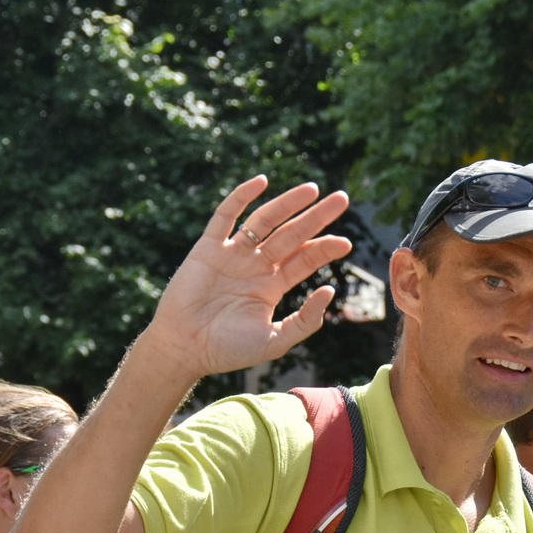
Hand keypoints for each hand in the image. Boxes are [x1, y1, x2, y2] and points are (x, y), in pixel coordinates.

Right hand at [140, 177, 352, 381]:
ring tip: (312, 189)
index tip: (346, 243)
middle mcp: (256, 265)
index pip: (304, 259)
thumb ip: (305, 321)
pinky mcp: (208, 248)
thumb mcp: (275, 341)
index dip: (325, 249)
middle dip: (316, 217)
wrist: (185, 349)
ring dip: (288, 203)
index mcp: (272, 285)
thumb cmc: (228, 350)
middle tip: (341, 199)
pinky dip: (241, 197)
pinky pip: (226, 216)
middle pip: (292, 234)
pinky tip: (261, 182)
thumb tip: (330, 291)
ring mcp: (233, 254)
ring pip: (265, 220)